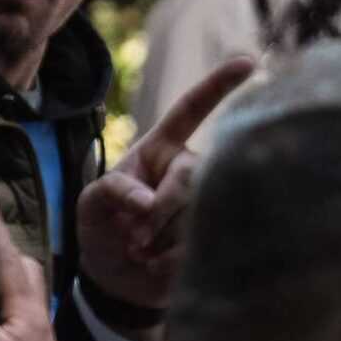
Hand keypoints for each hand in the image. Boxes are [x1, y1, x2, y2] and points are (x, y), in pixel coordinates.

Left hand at [78, 57, 252, 310]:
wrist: (116, 278)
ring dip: (161, 239)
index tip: (249, 62)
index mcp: (162, 148)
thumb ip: (112, 192)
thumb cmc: (103, 228)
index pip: (192, 111)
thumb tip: (149, 205)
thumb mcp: (91, 204)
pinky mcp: (215, 235)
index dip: (218, 85)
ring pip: (199, 212)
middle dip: (161, 209)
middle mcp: (191, 169)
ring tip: (141, 252)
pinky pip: (204, 243)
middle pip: (191, 174)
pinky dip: (171, 261)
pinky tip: (155, 266)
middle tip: (133, 238)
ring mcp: (205, 202)